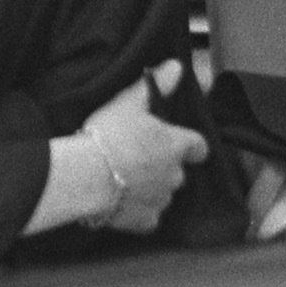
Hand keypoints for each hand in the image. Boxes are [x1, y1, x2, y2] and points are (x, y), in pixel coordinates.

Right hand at [78, 59, 206, 234]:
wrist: (87, 175)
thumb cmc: (109, 135)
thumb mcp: (129, 103)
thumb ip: (157, 85)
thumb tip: (177, 66)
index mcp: (176, 145)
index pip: (198, 147)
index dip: (190, 146)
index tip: (177, 143)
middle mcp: (175, 174)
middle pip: (177, 170)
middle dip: (162, 165)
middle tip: (136, 157)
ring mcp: (162, 199)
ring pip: (163, 193)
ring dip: (151, 186)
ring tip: (125, 178)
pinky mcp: (146, 221)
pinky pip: (149, 216)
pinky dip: (140, 210)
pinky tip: (122, 201)